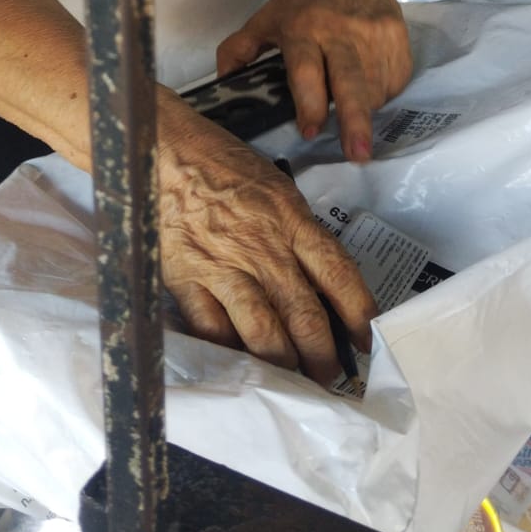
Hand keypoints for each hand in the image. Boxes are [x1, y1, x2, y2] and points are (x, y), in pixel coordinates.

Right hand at [157, 98, 375, 386]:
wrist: (162, 150)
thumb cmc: (220, 162)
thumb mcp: (274, 187)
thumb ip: (296, 230)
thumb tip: (317, 277)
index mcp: (290, 220)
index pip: (338, 274)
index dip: (360, 314)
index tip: (368, 341)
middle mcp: (263, 249)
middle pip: (304, 315)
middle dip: (323, 356)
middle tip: (332, 378)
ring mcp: (223, 268)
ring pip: (263, 332)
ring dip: (283, 364)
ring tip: (293, 381)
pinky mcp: (186, 279)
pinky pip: (213, 330)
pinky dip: (230, 353)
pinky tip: (242, 367)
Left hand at [216, 0, 411, 162]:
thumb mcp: (265, 19)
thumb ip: (238, 50)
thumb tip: (221, 84)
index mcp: (305, 28)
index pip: (307, 70)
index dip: (310, 102)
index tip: (310, 130)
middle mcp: (343, 32)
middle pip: (350, 81)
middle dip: (355, 121)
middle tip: (357, 155)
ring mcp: (375, 36)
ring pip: (373, 89)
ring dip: (362, 110)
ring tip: (352, 111)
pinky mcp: (398, 40)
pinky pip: (392, 82)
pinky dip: (380, 95)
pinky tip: (367, 87)